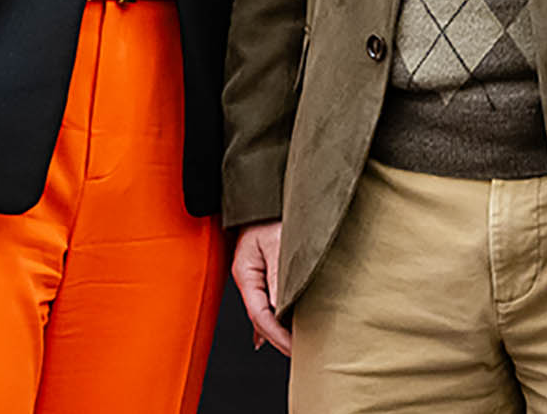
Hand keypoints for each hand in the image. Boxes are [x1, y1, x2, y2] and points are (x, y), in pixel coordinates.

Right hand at [231, 220, 291, 355]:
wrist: (266, 192)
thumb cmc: (270, 212)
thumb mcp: (277, 244)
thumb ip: (279, 277)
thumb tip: (282, 310)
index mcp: (245, 274)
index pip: (258, 315)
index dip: (277, 336)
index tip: (295, 348)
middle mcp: (248, 277)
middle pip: (260, 318)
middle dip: (279, 338)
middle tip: (301, 353)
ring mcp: (254, 275)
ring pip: (265, 310)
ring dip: (279, 328)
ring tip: (297, 345)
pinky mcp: (264, 270)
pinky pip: (268, 300)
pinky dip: (277, 316)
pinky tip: (280, 330)